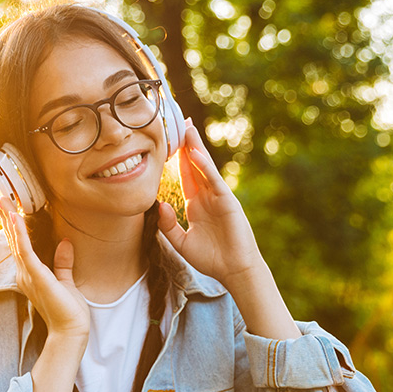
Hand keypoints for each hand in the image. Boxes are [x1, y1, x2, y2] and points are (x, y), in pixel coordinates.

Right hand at [0, 195, 89, 342]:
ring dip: (7, 217)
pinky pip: (25, 251)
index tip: (6, 204)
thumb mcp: (66, 281)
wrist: (71, 332)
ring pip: (15, 240)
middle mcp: (24, 272)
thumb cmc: (69, 312)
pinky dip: (19, 233)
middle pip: (11, 238)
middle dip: (4, 214)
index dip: (11, 223)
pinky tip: (14, 217)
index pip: (18, 242)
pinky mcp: (36, 276)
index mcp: (30, 273)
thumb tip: (66, 243)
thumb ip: (63, 263)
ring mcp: (28, 274)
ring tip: (0, 198)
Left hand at [157, 120, 264, 288]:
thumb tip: (159, 205)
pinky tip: (195, 153)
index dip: (176, 159)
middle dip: (187, 144)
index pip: (185, 176)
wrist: (233, 270)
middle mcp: (207, 197)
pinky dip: (205, 166)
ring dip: (196, 147)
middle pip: (194, 165)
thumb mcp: (181, 242)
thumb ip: (167, 225)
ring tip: (187, 127)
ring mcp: (218, 197)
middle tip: (179, 121)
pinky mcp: (227, 202)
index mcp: (196, 205)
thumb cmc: (211, 259)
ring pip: (204, 167)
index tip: (167, 142)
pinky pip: (214, 181)